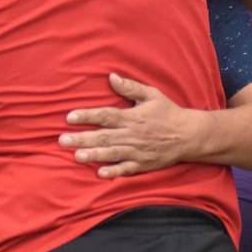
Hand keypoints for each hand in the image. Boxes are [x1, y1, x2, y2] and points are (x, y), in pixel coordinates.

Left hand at [59, 73, 192, 177]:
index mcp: (132, 116)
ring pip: (111, 153)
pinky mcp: (142, 164)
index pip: (105, 116)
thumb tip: (112, 77)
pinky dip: (113, 172)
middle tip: (62, 140)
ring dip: (93, 155)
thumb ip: (130, 87)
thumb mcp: (151, 94)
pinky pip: (126, 169)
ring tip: (76, 156)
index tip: (69, 117)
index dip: (87, 116)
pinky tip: (100, 174)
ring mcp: (137, 151)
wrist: (188, 135)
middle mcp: (132, 134)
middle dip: (82, 138)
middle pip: (103, 136)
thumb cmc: (168, 112)